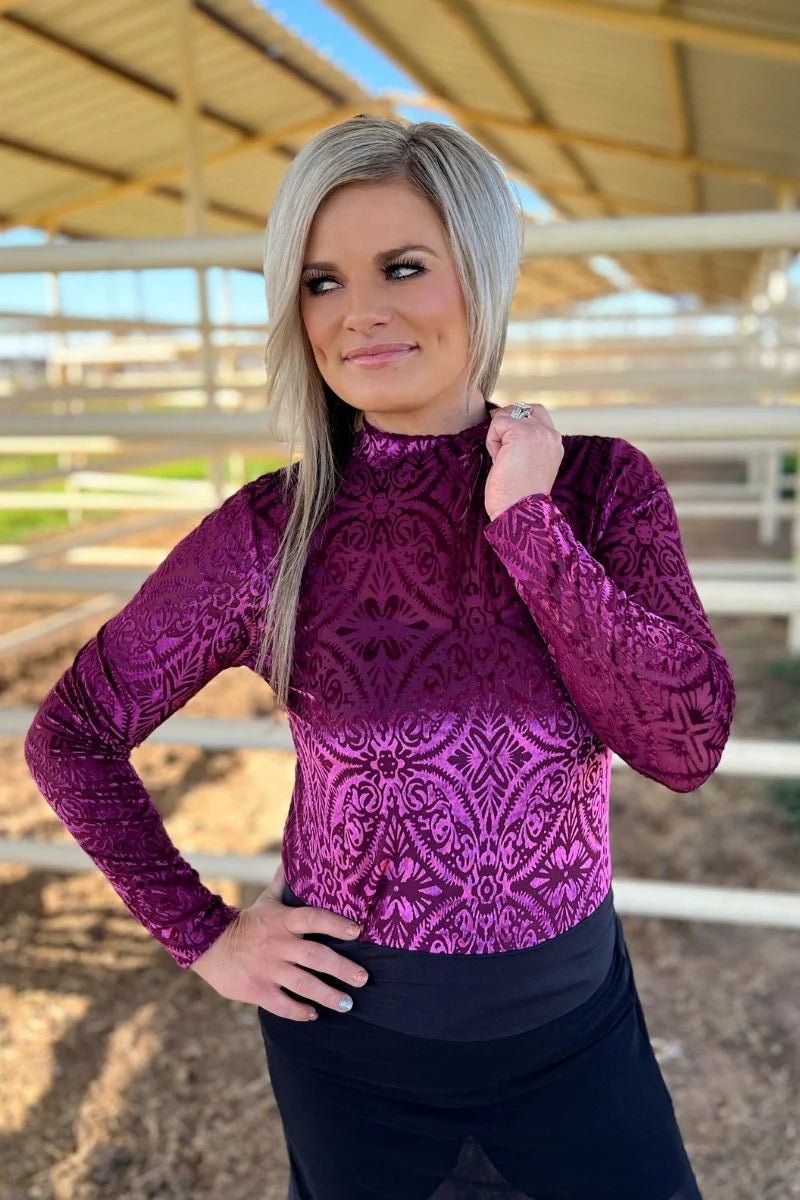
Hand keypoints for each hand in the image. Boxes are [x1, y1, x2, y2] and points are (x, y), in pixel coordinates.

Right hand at [189, 860, 366, 1020]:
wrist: (208, 945)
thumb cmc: (246, 923)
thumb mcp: (266, 900)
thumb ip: (284, 883)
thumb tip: (294, 857)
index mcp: (282, 921)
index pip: (313, 919)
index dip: (335, 924)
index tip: (357, 930)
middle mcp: (278, 945)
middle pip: (315, 957)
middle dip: (342, 968)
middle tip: (363, 978)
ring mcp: (268, 969)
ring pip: (303, 984)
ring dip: (327, 995)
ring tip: (347, 1003)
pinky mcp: (258, 990)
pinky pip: (282, 1004)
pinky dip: (299, 1011)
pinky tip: (313, 1014)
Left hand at [484, 403, 563, 521]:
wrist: (519, 513)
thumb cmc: (517, 496)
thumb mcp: (528, 464)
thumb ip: (525, 443)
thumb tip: (502, 422)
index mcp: (555, 443)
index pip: (536, 414)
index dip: (516, 424)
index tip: (507, 448)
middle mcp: (551, 434)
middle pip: (522, 408)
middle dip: (505, 423)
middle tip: (501, 450)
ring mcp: (538, 432)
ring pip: (507, 415)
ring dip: (498, 436)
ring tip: (502, 460)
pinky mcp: (522, 433)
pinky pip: (497, 424)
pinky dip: (492, 442)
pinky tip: (499, 460)